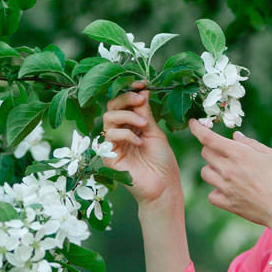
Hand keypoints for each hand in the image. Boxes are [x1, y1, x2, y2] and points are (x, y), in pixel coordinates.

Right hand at [102, 84, 182, 207]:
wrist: (163, 187)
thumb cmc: (162, 162)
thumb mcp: (155, 132)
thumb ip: (146, 113)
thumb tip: (143, 91)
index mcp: (131, 125)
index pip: (123, 102)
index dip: (130, 91)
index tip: (142, 84)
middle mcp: (120, 132)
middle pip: (112, 106)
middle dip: (126, 99)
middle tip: (140, 100)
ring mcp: (113, 144)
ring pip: (109, 118)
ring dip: (128, 116)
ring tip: (144, 125)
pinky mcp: (108, 156)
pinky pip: (110, 136)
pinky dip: (126, 134)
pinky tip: (139, 142)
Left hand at [189, 119, 271, 249]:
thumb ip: (251, 144)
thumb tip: (235, 137)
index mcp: (240, 154)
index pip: (209, 138)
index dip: (197, 128)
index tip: (192, 123)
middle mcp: (229, 170)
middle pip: (205, 153)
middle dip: (212, 149)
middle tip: (225, 152)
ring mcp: (226, 188)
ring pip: (205, 173)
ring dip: (212, 169)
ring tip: (227, 172)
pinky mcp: (228, 204)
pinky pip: (211, 195)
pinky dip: (216, 191)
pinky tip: (228, 190)